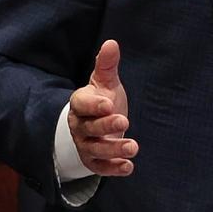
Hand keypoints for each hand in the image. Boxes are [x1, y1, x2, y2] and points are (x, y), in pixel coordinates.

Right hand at [68, 40, 137, 176]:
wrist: (96, 123)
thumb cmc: (102, 99)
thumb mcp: (105, 81)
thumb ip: (107, 65)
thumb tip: (111, 42)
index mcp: (80, 104)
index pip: (81, 104)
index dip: (93, 105)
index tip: (109, 104)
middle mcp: (79, 126)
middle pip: (88, 128)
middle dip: (106, 126)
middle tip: (125, 122)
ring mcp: (85, 145)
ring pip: (94, 149)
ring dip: (113, 150)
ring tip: (133, 147)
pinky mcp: (93, 160)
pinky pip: (99, 167)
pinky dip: (112, 169)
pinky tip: (128, 167)